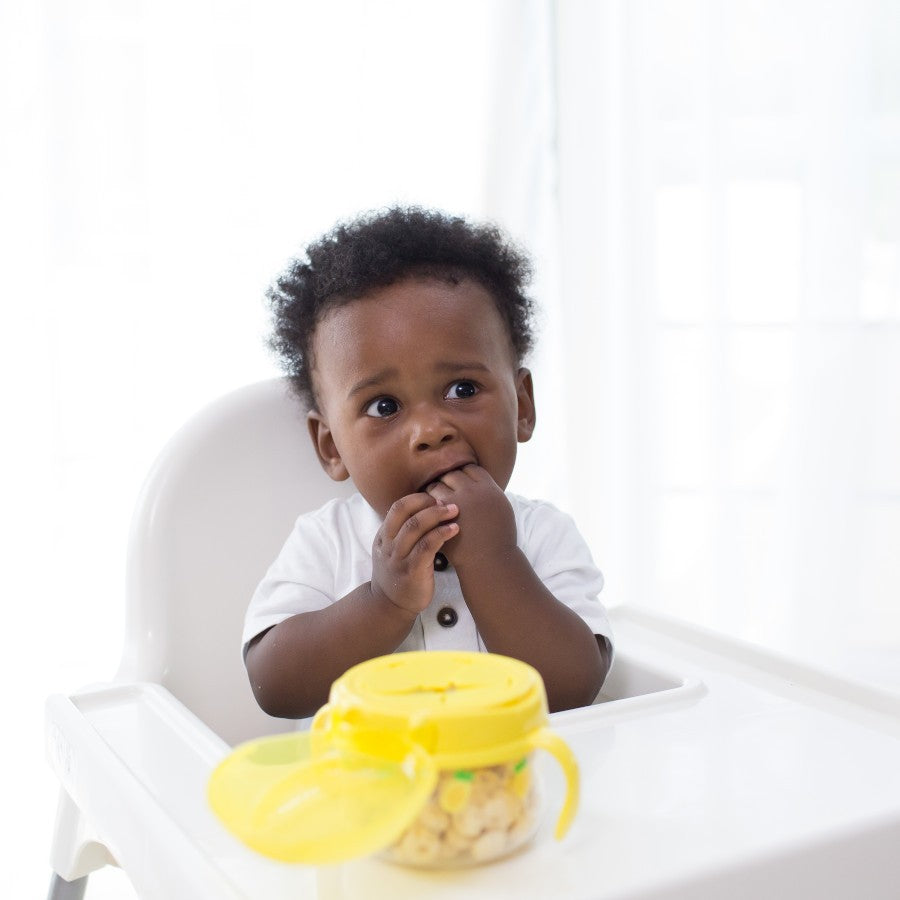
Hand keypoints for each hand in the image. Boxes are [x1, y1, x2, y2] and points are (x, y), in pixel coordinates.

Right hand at [370, 493, 459, 613]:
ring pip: (415, 527)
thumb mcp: (392, 551)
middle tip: (449, 501)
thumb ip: (403, 533)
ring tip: (454, 511)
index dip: (417, 498)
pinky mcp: (412, 571)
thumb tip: (428, 509)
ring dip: (437, 515)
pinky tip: (454, 529)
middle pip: (405, 513)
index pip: (397, 507)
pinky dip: (441, 534)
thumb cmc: (398, 574)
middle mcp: (388, 545)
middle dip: (429, 503)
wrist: (389, 606)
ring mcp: (398, 558)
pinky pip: (426, 547)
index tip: (435, 497)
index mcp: (383, 537)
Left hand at [425, 464, 515, 567]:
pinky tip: (429, 514)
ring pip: (435, 486)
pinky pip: (426, 505)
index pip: (469, 468)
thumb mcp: (501, 507)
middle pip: (450, 474)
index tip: (461, 484)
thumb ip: (487, 490)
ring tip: (435, 502)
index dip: (464, 474)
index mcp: (488, 488)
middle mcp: (471, 492)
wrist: (489, 563)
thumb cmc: (498, 537)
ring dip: (433, 492)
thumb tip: (472, 474)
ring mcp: (454, 505)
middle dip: (446, 481)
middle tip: (445, 490)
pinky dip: (426, 506)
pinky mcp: (440, 519)